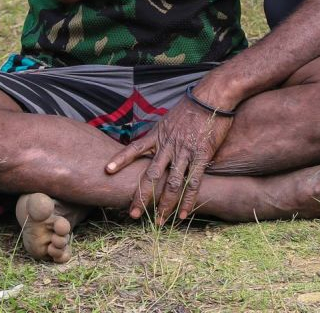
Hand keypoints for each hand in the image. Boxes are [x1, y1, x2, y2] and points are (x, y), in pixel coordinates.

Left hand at [105, 92, 233, 223]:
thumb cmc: (191, 107)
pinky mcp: (202, 155)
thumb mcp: (168, 119)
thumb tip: (151, 147)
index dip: (120, 159)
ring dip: (164, 204)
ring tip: (159, 222)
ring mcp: (185, 152)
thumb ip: (160, 135)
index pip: (135, 148)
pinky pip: (193, 182)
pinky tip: (183, 214)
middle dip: (141, 196)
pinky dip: (188, 200)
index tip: (106, 170)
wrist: (212, 97)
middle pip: (151, 174)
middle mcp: (168, 145)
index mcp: (158, 134)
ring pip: (171, 183)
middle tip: (133, 214)